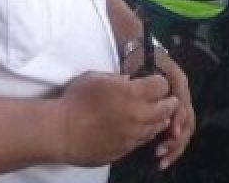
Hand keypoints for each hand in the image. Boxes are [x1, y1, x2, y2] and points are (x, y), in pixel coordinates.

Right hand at [55, 71, 178, 167]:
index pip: (162, 85)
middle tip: (165, 99)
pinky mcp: (125, 150)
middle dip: (168, 101)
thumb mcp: (97, 78)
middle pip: (167, 108)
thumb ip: (118, 79)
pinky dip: (145, 133)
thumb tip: (130, 81)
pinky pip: (143, 141)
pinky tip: (138, 128)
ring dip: (158, 119)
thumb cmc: (75, 101)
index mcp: (132, 94)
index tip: (155, 82)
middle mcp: (138, 115)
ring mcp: (133, 135)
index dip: (160, 82)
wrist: (60, 132)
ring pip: (157, 127)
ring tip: (153, 114)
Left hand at [119, 48, 195, 169]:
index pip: (183, 103)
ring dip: (176, 145)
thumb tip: (149, 101)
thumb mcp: (145, 65)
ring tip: (161, 159)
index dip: (179, 119)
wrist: (140, 51)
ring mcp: (180, 103)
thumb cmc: (141, 58)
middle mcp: (183, 93)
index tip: (172, 133)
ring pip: (186, 128)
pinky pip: (178, 130)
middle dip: (177, 139)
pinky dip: (172, 145)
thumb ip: (149, 83)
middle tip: (160, 152)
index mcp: (178, 81)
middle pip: (188, 120)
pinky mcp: (172, 112)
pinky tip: (162, 155)